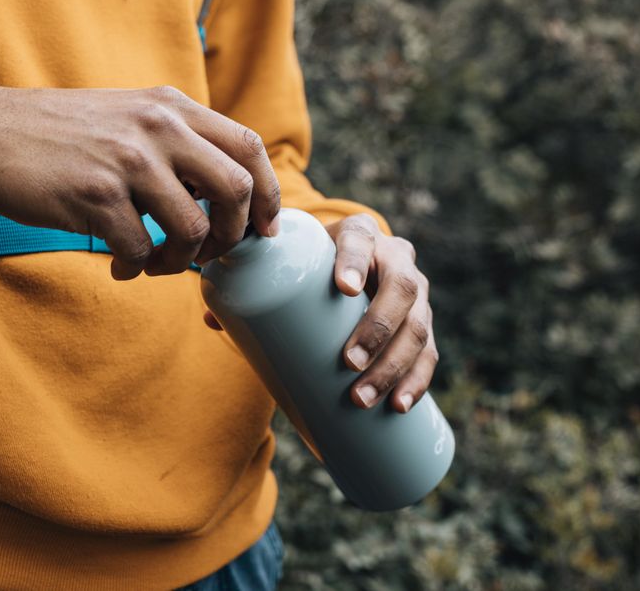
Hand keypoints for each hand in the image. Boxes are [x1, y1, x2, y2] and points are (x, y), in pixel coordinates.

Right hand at [0, 83, 280, 278]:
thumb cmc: (61, 134)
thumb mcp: (129, 116)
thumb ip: (178, 141)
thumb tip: (228, 194)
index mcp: (171, 106)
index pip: (249, 147)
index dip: (269, 194)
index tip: (262, 229)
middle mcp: (157, 126)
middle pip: (236, 189)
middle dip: (232, 235)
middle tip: (209, 254)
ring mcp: (127, 160)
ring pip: (192, 229)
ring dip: (180, 261)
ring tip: (156, 264)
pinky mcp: (95, 195)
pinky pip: (141, 250)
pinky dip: (135, 268)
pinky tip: (119, 265)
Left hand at [203, 213, 437, 413]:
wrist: (344, 271)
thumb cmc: (306, 270)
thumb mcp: (287, 266)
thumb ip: (250, 285)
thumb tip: (211, 319)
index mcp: (360, 234)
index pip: (362, 238)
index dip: (356, 259)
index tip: (342, 288)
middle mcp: (396, 259)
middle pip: (401, 289)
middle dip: (379, 329)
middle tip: (348, 363)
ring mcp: (415, 294)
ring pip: (417, 327)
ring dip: (395, 366)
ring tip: (362, 398)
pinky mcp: (421, 327)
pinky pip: (428, 355)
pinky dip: (417, 381)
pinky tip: (401, 405)